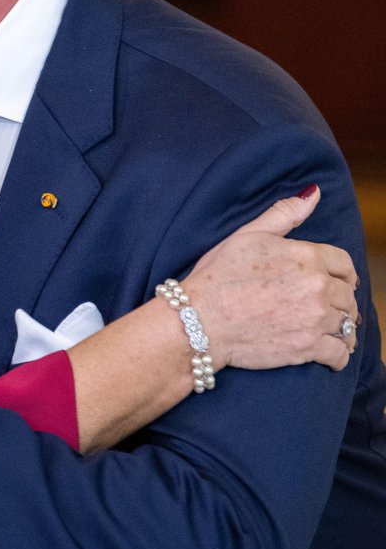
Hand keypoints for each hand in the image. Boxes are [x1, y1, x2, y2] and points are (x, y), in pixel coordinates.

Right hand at [187, 187, 358, 371]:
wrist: (200, 320)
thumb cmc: (218, 275)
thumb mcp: (247, 235)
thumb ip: (285, 214)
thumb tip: (314, 193)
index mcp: (306, 256)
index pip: (345, 264)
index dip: (342, 273)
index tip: (338, 282)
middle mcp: (317, 286)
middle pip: (348, 295)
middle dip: (340, 301)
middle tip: (324, 307)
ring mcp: (315, 318)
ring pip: (347, 325)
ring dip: (340, 328)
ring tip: (327, 330)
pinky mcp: (309, 348)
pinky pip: (340, 354)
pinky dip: (337, 355)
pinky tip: (326, 352)